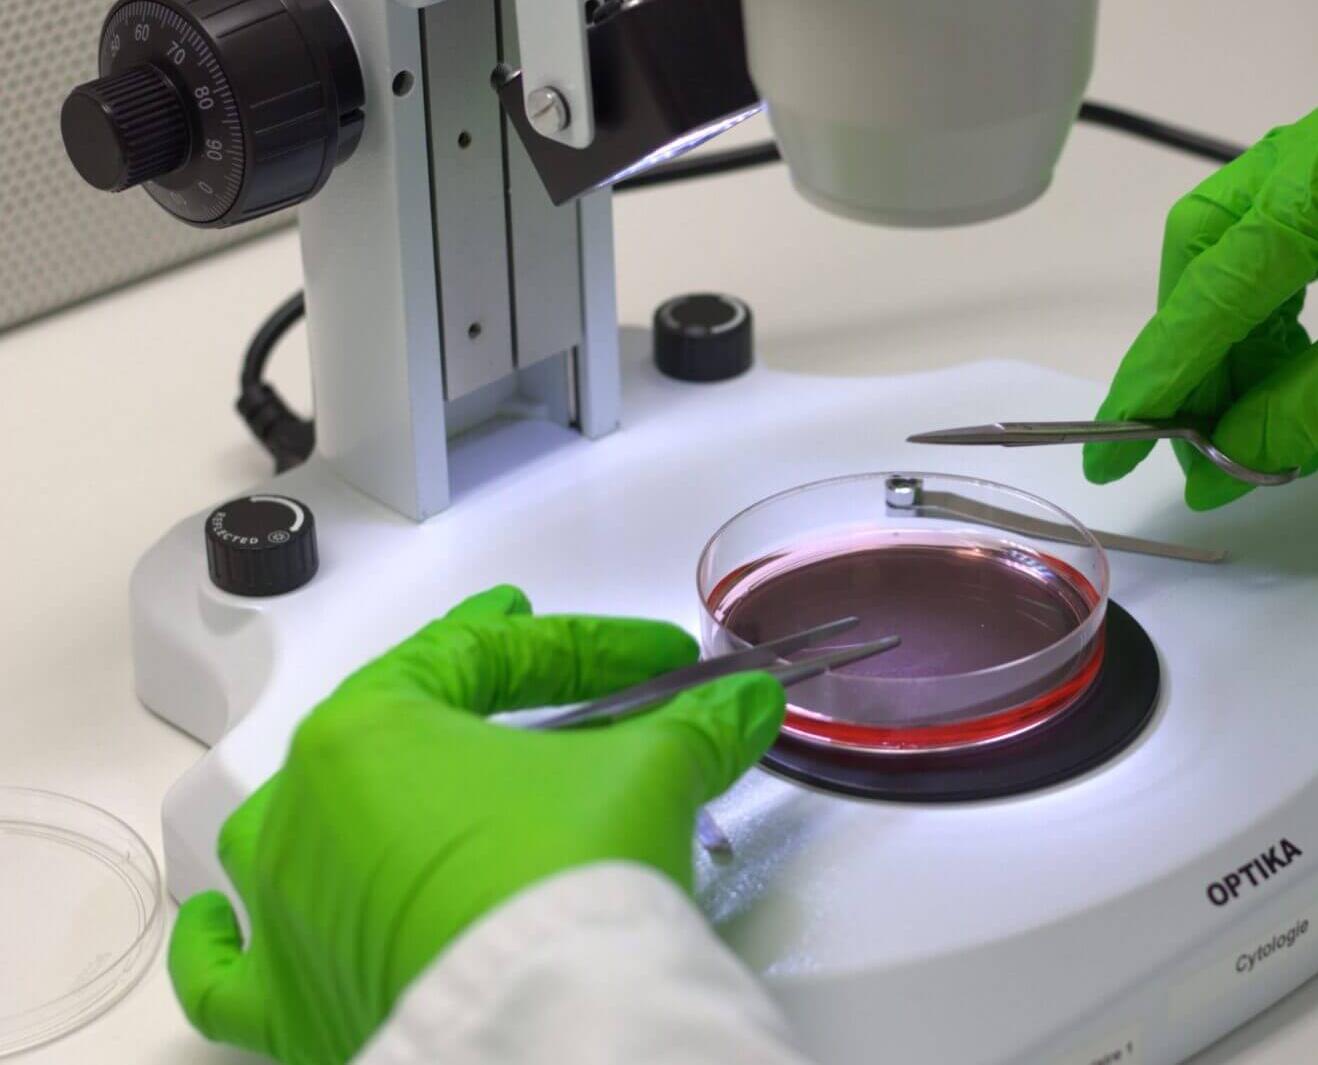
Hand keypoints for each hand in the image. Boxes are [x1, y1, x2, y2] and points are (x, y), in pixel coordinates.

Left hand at [168, 585, 785, 1064]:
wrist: (536, 1022)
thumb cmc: (558, 884)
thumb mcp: (642, 778)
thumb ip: (690, 728)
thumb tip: (743, 704)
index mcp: (368, 732)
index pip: (483, 656)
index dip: (582, 647)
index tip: (649, 656)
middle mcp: (302, 813)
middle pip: (392, 731)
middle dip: (469, 699)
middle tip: (529, 670)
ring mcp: (285, 908)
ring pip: (296, 831)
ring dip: (353, 801)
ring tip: (405, 780)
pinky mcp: (291, 1003)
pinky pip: (226, 970)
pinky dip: (224, 943)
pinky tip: (222, 921)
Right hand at [1084, 66, 1317, 508]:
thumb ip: (1295, 409)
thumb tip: (1214, 467)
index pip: (1220, 273)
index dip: (1163, 366)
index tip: (1113, 441)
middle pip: (1214, 243)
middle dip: (1192, 344)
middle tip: (1176, 434)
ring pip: (1251, 247)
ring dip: (1236, 339)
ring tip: (1233, 429)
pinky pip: (1301, 246)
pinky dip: (1282, 315)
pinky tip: (1277, 382)